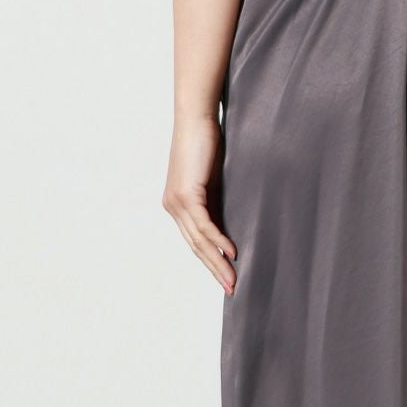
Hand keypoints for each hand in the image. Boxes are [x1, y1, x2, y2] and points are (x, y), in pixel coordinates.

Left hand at [162, 113, 236, 293]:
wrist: (196, 118)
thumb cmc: (207, 143)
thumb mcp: (212, 179)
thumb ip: (216, 201)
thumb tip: (230, 223)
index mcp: (177, 206)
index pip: (195, 241)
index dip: (210, 261)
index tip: (227, 278)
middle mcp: (173, 207)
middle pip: (195, 246)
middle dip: (214, 270)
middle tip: (231, 289)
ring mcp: (177, 202)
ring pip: (199, 241)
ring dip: (217, 262)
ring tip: (233, 279)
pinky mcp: (187, 194)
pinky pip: (204, 225)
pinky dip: (218, 240)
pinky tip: (231, 252)